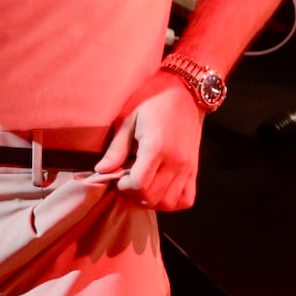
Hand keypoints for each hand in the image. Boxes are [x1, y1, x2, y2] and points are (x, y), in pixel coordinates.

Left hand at [89, 68, 207, 210]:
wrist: (185, 92)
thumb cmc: (152, 101)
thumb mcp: (129, 119)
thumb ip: (116, 149)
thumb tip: (101, 170)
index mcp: (157, 147)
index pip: (139, 185)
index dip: (124, 187)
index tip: (118, 178)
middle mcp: (175, 161)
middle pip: (152, 197)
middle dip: (134, 196)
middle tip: (126, 182)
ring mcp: (188, 168)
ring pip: (169, 203)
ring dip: (151, 201)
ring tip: (142, 186)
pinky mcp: (195, 170)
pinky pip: (187, 199)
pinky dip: (172, 202)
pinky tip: (160, 191)